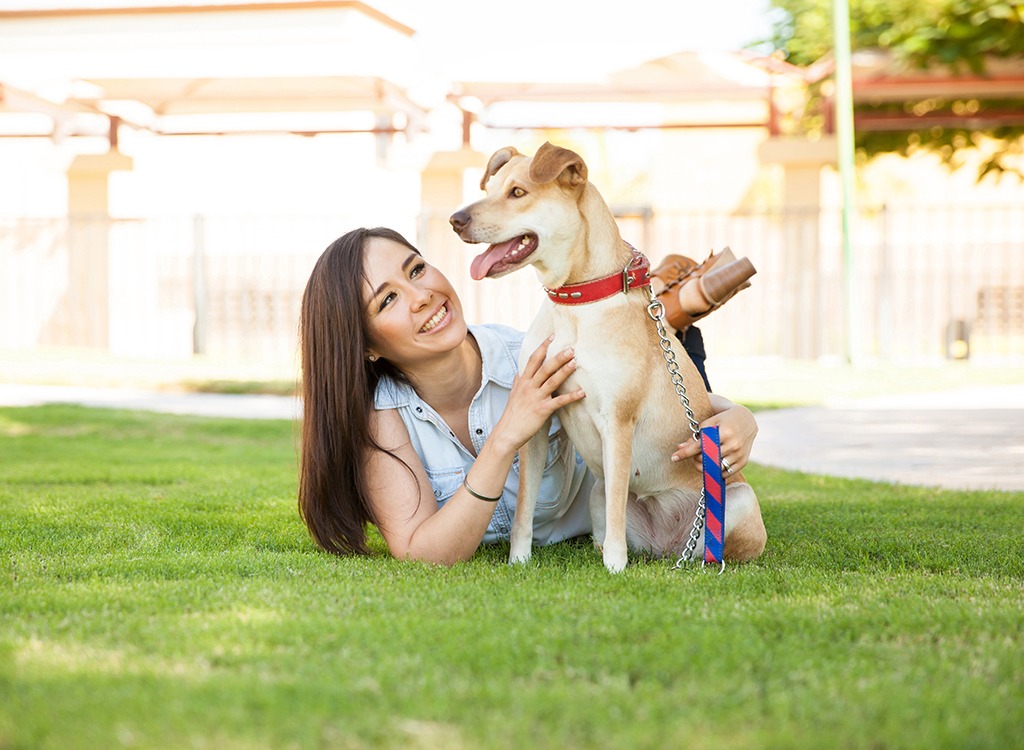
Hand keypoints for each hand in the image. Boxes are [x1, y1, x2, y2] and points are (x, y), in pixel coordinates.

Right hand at [492, 336, 584, 452]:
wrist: (507, 433)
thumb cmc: (512, 414)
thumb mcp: (513, 394)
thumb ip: (517, 382)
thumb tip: (518, 373)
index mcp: (523, 381)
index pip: (533, 359)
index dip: (542, 347)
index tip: (552, 336)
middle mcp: (529, 387)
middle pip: (545, 367)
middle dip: (558, 357)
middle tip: (571, 348)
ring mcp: (536, 398)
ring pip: (552, 381)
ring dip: (564, 371)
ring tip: (575, 362)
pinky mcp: (542, 410)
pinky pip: (559, 402)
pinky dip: (571, 397)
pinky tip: (582, 392)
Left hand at [671, 402, 756, 474]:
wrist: (746, 421)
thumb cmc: (723, 421)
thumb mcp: (709, 424)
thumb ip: (695, 436)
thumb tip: (679, 448)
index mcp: (725, 432)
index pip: (700, 446)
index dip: (685, 453)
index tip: (674, 457)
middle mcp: (734, 444)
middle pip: (706, 459)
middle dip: (695, 458)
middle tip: (694, 453)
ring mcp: (739, 455)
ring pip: (715, 469)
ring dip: (704, 466)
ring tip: (703, 457)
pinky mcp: (743, 462)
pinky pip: (725, 473)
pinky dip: (716, 471)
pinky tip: (713, 463)